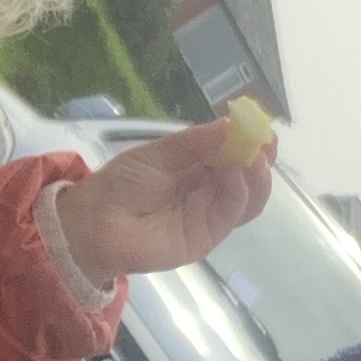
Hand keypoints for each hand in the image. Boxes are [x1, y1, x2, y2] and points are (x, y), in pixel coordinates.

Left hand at [56, 118, 275, 288]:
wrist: (95, 223)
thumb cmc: (122, 183)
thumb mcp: (158, 153)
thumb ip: (194, 142)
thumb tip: (230, 124)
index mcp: (197, 167)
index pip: (234, 153)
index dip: (251, 141)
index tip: (263, 126)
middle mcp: (208, 191)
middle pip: (247, 175)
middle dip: (260, 157)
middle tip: (266, 141)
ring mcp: (209, 215)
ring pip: (247, 198)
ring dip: (257, 176)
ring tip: (257, 157)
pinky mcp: (206, 236)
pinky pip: (231, 215)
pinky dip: (239, 193)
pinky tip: (236, 174)